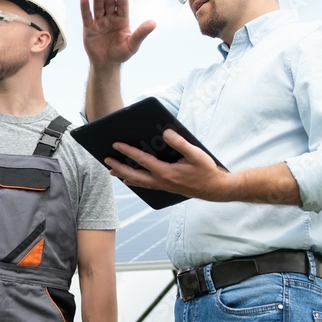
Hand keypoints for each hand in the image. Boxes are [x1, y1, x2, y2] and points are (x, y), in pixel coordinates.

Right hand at [80, 0, 155, 67]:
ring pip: (98, 7)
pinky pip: (87, 16)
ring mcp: (99, 22)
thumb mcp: (133, 45)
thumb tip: (154, 23)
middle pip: (109, 3)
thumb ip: (141, 33)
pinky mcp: (89, 28)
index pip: (122, 4)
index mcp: (122, 20)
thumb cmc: (121, 54)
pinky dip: (85, 7)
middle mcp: (110, 18)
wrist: (106, 64)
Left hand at [107, 129, 231, 200]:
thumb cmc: (206, 171)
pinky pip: (146, 185)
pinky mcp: (166, 188)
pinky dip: (135, 181)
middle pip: (134, 175)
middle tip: (106, 160)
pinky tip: (131, 179)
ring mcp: (163, 186)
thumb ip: (179, 143)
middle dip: (119, 166)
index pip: (142, 160)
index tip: (116, 144)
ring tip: (112, 171)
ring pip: (138, 182)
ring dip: (124, 175)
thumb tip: (165, 132)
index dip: (128, 151)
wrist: (215, 189)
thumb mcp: (195, 154)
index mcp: (166, 172)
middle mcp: (161, 181)